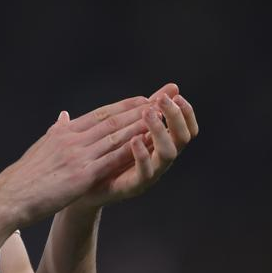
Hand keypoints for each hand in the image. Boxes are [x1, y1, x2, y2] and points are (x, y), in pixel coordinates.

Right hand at [0, 94, 151, 226]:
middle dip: (138, 110)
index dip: (123, 106)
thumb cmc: (25, 175)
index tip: (142, 99)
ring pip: (114, 137)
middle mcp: (72, 139)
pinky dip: (131, 151)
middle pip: (111, 121)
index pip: (99, 114)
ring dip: (140, 126)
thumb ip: (57, 130)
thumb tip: (63, 116)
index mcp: (64, 132)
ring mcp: (77, 156)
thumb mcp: (42, 146)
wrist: (12, 196)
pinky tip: (146, 146)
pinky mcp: (81, 175)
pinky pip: (111, 161)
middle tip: (160, 100)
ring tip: (160, 118)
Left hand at [71, 82, 198, 208]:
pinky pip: (145, 172)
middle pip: (182, 138)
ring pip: (168, 154)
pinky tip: (135, 140)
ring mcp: (151, 173)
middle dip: (174, 117)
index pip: (186, 128)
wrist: (85, 186)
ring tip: (149, 114)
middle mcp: (161, 159)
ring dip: (159, 131)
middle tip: (162, 100)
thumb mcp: (129, 127)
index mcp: (161, 144)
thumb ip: (149, 108)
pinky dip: (142, 155)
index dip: (185, 112)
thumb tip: (172, 85)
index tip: (176, 95)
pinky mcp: (135, 186)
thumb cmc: (109, 155)